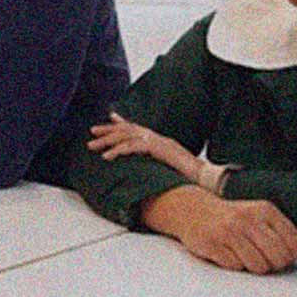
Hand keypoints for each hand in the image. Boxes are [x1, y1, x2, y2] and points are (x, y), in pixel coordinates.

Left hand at [87, 113, 201, 179]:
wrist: (205, 177)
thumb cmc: (188, 175)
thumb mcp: (168, 166)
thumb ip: (156, 161)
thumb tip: (144, 166)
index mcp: (159, 140)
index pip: (136, 128)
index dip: (121, 123)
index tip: (108, 118)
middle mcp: (157, 137)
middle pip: (127, 129)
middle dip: (108, 131)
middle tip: (91, 133)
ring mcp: (158, 142)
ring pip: (127, 136)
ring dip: (107, 141)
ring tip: (93, 147)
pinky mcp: (158, 149)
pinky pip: (133, 147)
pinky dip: (118, 151)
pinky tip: (107, 157)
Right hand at [143, 185, 296, 273]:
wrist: (193, 210)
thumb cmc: (234, 218)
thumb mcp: (267, 221)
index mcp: (266, 211)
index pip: (294, 246)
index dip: (288, 256)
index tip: (276, 251)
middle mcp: (248, 219)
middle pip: (278, 259)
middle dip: (271, 263)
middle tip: (259, 254)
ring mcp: (229, 231)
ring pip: (258, 267)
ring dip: (251, 266)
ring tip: (242, 253)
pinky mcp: (212, 244)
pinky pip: (235, 267)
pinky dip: (233, 265)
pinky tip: (227, 252)